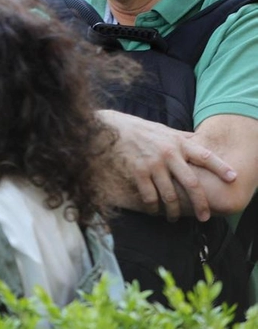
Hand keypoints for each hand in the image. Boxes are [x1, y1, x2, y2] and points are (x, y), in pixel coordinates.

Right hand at [101, 109, 235, 221]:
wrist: (113, 128)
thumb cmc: (142, 131)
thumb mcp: (166, 131)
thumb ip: (183, 139)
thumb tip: (202, 141)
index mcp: (178, 143)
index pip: (205, 155)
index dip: (220, 167)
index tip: (233, 178)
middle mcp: (168, 153)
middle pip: (191, 182)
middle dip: (201, 203)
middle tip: (205, 217)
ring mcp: (153, 163)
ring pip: (170, 195)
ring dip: (174, 211)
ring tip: (175, 219)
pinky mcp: (137, 171)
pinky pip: (150, 196)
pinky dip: (154, 208)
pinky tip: (155, 212)